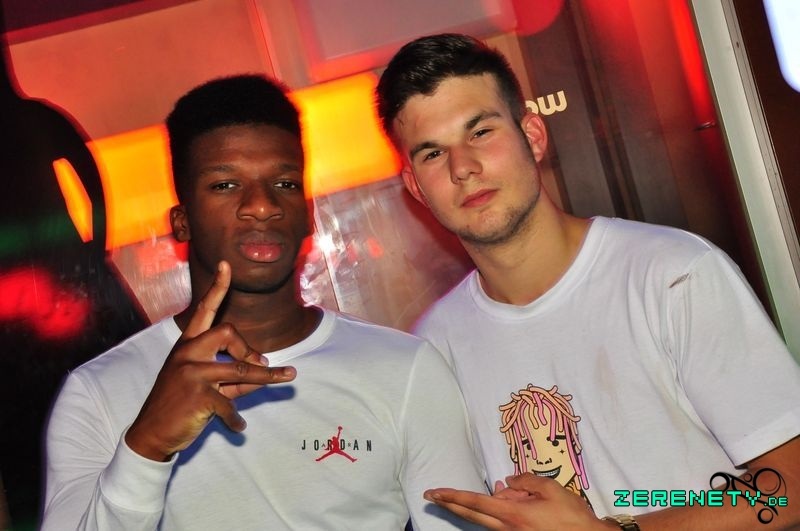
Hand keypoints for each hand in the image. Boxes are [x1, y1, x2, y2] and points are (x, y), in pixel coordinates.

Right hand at [125, 261, 295, 460]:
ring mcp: (190, 374)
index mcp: (187, 345)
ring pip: (240, 368)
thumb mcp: (205, 383)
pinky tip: (239, 426)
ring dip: (268, 376)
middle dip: (249, 348)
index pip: (204, 310)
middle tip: (262, 363)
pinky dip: (237, 418)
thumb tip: (265, 367)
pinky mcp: (197, 397)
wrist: (151, 433)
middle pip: (227, 332)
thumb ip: (233, 374)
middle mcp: (187, 353)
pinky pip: (230, 403)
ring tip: (289, 377)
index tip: (227, 264)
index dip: (217, 287)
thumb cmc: (181, 404)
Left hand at [424, 473, 609, 530]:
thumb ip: (525, 481)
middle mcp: (507, 530)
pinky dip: (501, 511)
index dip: (452, 496)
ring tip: (518, 494)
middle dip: (449, 504)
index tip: (434, 491)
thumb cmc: (572, 517)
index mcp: (512, 515)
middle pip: (470, 515)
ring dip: (488, 505)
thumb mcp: (550, 489)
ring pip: (488, 519)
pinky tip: (515, 500)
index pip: (474, 502)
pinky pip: (501, 524)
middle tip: (432, 496)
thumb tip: (508, 481)